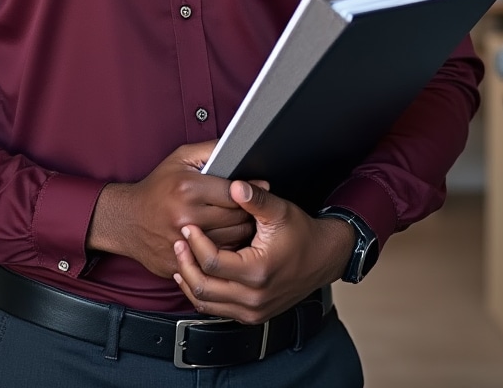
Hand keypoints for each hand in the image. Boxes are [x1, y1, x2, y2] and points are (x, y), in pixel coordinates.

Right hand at [87, 142, 257, 278]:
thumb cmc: (158, 187)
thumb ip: (211, 150)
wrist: (127, 220)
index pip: (234, 193)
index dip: (251, 190)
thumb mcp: (180, 158)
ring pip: (232, 241)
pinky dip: (227, 251)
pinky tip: (224, 238)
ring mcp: (184, 243)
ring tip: (240, 221)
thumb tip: (239, 148)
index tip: (262, 187)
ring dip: (241, 232)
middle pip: (237, 218)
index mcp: (188, 188)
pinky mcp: (182, 263)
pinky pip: (218, 259)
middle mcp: (186, 216)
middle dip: (249, 212)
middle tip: (252, 206)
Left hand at [172, 180, 355, 322]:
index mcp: (259, 272)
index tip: (189, 227)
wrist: (323, 258)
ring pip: (206, 303)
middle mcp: (254, 297)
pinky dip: (202, 294)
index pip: (213, 263)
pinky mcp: (252, 315)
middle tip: (178, 242)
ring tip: (181, 257)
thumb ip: (255, 199)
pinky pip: (217, 310)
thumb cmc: (302, 234)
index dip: (197, 243)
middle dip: (186, 263)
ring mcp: (253, 311)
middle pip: (203, 288)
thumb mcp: (280, 211)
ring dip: (189, 281)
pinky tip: (194, 275)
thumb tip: (235, 187)